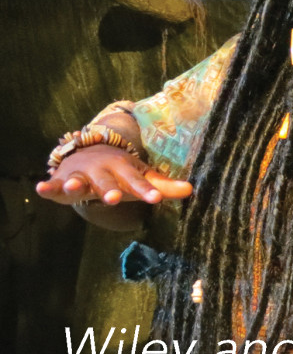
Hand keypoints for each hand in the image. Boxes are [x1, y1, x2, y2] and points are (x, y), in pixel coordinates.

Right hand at [36, 144, 192, 205]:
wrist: (89, 154)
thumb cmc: (119, 173)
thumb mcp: (139, 177)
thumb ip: (162, 186)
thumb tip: (191, 190)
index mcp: (123, 169)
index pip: (137, 181)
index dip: (146, 190)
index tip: (156, 198)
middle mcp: (102, 170)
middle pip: (106, 182)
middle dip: (109, 189)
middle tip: (114, 198)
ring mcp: (80, 175)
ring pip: (78, 181)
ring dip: (75, 184)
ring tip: (72, 188)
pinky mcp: (61, 181)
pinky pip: (53, 185)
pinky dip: (47, 186)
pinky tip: (40, 187)